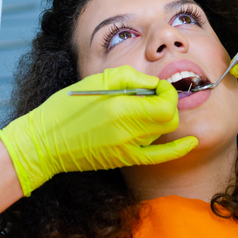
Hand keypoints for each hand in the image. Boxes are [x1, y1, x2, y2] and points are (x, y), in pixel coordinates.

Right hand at [0, 65, 195, 196]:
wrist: (45, 141)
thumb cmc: (67, 107)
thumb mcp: (98, 81)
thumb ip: (133, 78)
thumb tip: (157, 83)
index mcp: (120, 109)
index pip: (165, 103)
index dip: (168, 92)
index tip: (160, 86)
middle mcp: (127, 132)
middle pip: (169, 118)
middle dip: (168, 103)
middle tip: (155, 95)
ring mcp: (127, 149)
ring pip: (163, 132)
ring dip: (161, 118)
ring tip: (144, 108)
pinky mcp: (125, 160)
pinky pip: (160, 157)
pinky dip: (178, 149)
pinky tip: (191, 142)